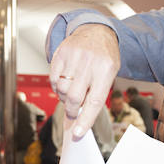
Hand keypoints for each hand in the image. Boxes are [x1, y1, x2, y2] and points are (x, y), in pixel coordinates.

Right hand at [49, 24, 118, 138]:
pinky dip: (57, 87)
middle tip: (72, 112)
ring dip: (64, 97)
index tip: (78, 133)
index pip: (95, 101)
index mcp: (106, 70)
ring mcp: (74, 57)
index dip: (85, 119)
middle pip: (75, 97)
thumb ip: (96, 95)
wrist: (96, 30)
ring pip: (62, 90)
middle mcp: (90, 62)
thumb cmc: (104, 58)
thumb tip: (80, 119)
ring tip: (71, 92)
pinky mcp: (61, 53)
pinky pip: (54, 79)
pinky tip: (64, 82)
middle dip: (72, 110)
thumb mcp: (109, 74)